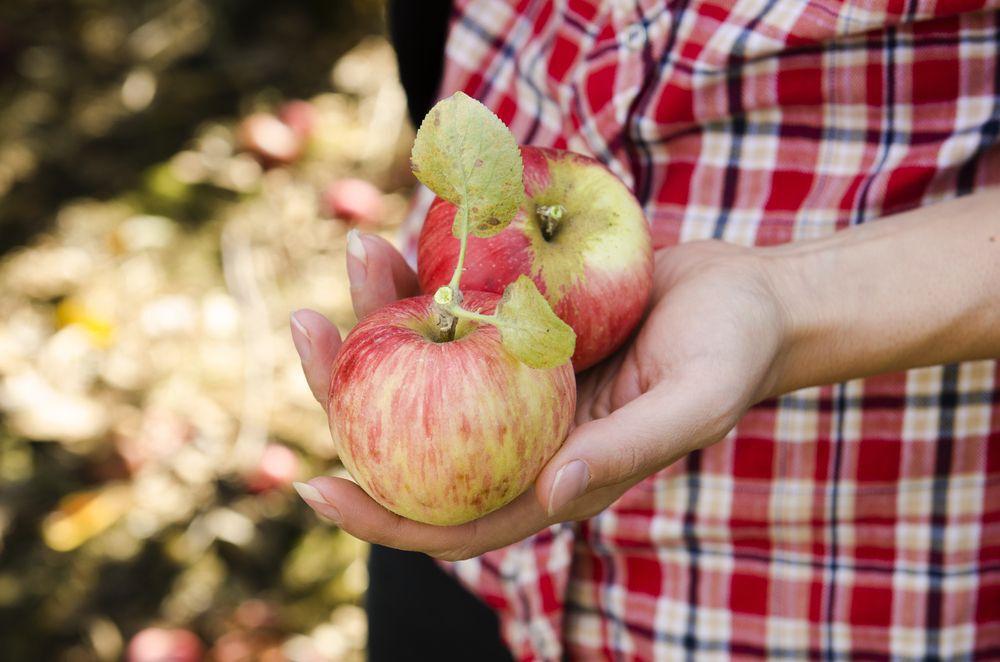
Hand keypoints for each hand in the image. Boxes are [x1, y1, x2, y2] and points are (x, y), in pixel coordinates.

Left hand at [290, 231, 790, 559]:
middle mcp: (518, 435)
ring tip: (358, 246)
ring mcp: (514, 381)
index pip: (449, 520)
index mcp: (551, 475)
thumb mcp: (694, 402)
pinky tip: (401, 233)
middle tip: (305, 326)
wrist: (752, 294)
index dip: (380, 516)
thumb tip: (548, 495)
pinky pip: (455, 309)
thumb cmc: (733, 353)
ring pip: (421, 364)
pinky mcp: (521, 328)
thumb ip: (625, 450)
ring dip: (375, 315)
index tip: (315, 484)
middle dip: (343, 391)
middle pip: (410, 435)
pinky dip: (423, 277)